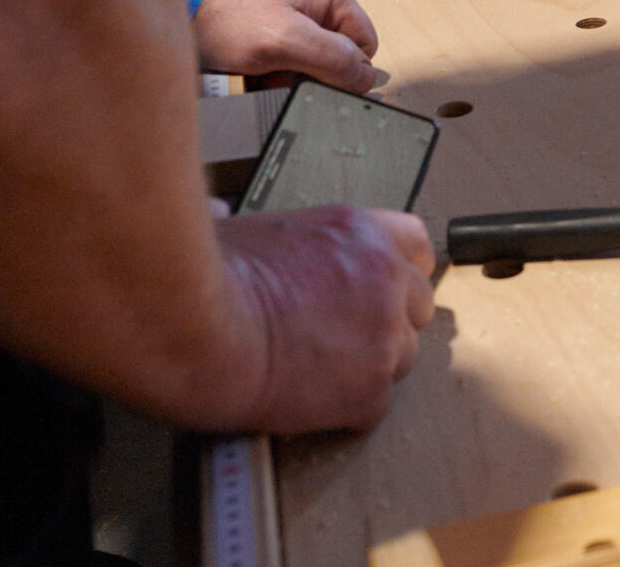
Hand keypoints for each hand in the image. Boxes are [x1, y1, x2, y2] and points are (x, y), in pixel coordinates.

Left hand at [192, 0, 380, 91]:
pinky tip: (253, 65)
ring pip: (311, 57)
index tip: (312, 76)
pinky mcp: (272, 21)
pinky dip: (274, 66)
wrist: (180, 4)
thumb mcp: (286, 41)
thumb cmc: (226, 15)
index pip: (364, 43)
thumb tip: (368, 77)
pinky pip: (288, 54)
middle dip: (311, 71)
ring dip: (289, 71)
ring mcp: (294, 8)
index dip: (344, 68)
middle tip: (281, 71)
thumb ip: (333, 59)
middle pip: (337, 51)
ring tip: (261, 68)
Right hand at [216, 205, 434, 433]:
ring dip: (368, 369)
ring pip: (401, 359)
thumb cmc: (206, 275)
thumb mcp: (244, 228)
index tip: (382, 291)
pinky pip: (375, 406)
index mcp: (358, 232)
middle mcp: (385, 277)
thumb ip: (262, 232)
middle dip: (388, 324)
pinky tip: (310, 403)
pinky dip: (347, 411)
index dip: (400, 273)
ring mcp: (384, 335)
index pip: (416, 246)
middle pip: (419, 307)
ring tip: (318, 375)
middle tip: (344, 339)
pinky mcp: (369, 390)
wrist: (199, 328)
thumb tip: (218, 208)